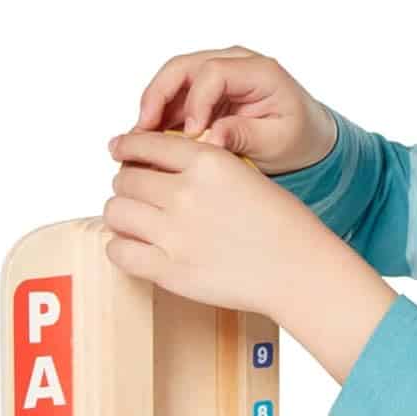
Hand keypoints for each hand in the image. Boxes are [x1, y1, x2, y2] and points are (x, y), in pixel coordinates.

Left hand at [103, 128, 333, 317]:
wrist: (301, 271)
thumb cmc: (284, 227)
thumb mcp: (246, 176)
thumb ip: (204, 169)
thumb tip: (161, 171)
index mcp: (207, 163)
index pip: (144, 144)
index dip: (126, 148)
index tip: (118, 151)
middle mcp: (186, 193)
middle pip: (125, 179)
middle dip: (129, 186)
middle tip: (139, 197)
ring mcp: (175, 233)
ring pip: (116, 211)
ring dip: (122, 215)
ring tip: (136, 223)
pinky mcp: (170, 270)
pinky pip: (119, 250)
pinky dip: (121, 247)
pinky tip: (136, 248)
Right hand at [126, 43, 336, 174]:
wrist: (307, 136)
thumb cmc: (298, 137)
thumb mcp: (278, 142)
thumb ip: (244, 136)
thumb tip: (209, 140)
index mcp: (260, 71)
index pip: (213, 73)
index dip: (195, 102)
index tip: (191, 134)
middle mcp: (235, 62)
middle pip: (184, 67)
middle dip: (159, 96)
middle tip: (143, 130)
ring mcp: (219, 70)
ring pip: (174, 77)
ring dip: (154, 105)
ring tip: (140, 136)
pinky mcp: (206, 87)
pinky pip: (176, 93)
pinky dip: (162, 112)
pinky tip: (150, 136)